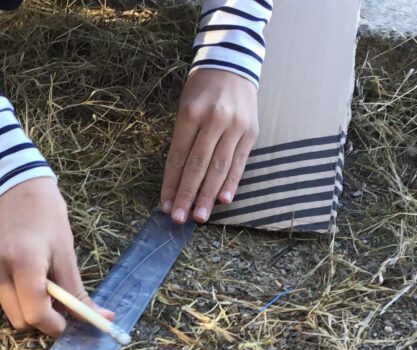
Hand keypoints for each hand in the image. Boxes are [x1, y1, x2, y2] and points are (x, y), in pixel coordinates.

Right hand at [0, 178, 113, 336]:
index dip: (55, 325)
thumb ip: (78, 293)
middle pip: (21, 321)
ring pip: (11, 312)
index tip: (70, 321)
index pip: (35, 314)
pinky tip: (26, 275)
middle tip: (60, 304)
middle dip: (43, 320)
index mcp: (23, 262)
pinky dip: (18, 297)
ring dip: (30, 309)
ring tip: (43, 285)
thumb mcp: (66, 254)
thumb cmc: (47, 217)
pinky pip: (2, 299)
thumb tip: (102, 320)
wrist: (15, 189)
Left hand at [160, 68, 258, 223]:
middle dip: (187, 194)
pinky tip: (224, 200)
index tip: (165, 206)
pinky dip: (231, 182)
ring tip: (199, 217)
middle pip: (198, 165)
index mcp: (191, 113)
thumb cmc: (202, 90)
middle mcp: (214, 119)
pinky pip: (239, 161)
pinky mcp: (251, 131)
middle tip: (179, 218)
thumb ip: (183, 140)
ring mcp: (235, 126)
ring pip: (219, 167)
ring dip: (208, 195)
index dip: (171, 183)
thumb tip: (177, 179)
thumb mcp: (185, 107)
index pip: (178, 156)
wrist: (233, 63)